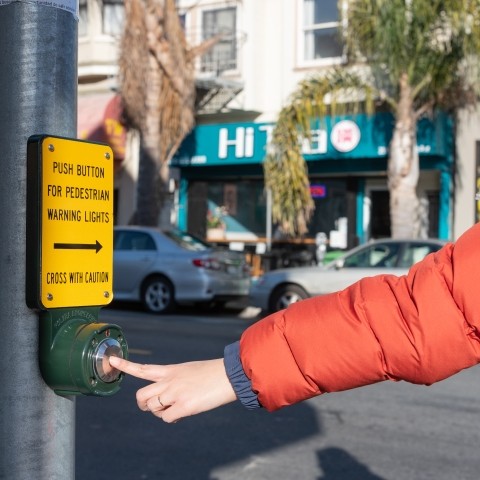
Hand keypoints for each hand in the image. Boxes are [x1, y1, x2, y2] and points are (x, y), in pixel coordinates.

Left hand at [109, 356, 236, 422]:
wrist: (228, 375)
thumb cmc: (211, 373)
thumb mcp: (188, 371)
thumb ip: (173, 380)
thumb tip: (166, 401)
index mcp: (170, 369)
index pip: (143, 368)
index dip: (125, 366)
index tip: (111, 361)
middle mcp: (169, 381)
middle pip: (141, 395)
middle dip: (143, 404)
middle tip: (154, 406)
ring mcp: (174, 393)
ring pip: (152, 408)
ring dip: (160, 411)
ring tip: (176, 407)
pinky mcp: (183, 406)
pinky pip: (166, 418)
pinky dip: (172, 417)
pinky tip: (184, 411)